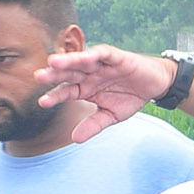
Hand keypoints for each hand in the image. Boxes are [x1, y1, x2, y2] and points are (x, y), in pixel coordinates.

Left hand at [35, 46, 177, 143]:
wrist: (155, 85)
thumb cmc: (130, 97)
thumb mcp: (111, 116)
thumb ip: (93, 125)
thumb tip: (75, 139)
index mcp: (84, 89)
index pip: (65, 91)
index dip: (54, 96)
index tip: (42, 102)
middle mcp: (88, 75)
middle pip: (68, 74)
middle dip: (54, 75)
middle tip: (38, 77)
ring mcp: (100, 64)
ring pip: (80, 61)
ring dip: (68, 61)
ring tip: (53, 62)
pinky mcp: (114, 56)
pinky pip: (101, 53)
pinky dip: (92, 54)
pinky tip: (84, 56)